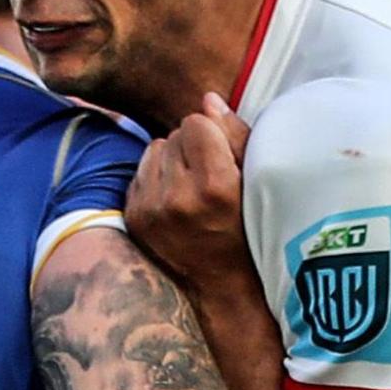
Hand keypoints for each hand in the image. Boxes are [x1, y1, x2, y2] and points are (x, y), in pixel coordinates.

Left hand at [126, 92, 252, 291]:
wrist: (222, 289)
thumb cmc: (251, 231)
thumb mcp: (258, 183)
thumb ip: (236, 136)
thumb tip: (208, 100)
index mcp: (215, 188)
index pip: (196, 122)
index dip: (213, 135)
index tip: (224, 158)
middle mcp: (177, 199)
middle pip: (174, 134)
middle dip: (193, 148)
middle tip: (210, 177)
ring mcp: (150, 210)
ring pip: (154, 149)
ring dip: (172, 160)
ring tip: (192, 188)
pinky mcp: (132, 218)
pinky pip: (139, 172)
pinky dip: (157, 179)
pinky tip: (176, 200)